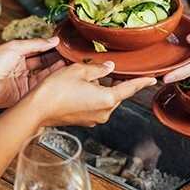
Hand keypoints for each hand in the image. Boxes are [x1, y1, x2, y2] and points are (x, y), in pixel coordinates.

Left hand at [0, 38, 63, 108]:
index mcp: (17, 55)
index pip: (38, 50)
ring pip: (44, 74)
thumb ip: (36, 44)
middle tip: (70, 55)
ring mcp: (24, 81)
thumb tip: (54, 40)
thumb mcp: (15, 46)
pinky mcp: (26, 93)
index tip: (63, 45)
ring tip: (68, 62)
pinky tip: (59, 73)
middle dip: (56, 58)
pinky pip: (41, 86)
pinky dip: (50, 79)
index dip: (50, 48)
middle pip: (43, 63)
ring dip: (55, 68)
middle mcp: (22, 68)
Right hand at [34, 61, 156, 126]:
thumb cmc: (56, 89)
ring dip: (100, 88)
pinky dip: (92, 96)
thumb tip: (110, 68)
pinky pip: (95, 106)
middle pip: (117, 94)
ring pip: (105, 99)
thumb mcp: (79, 70)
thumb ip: (99, 69)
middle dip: (113, 82)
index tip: (153, 79)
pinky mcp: (85, 122)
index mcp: (108, 99)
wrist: (36, 110)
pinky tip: (78, 88)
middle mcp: (105, 112)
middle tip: (104, 69)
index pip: (130, 88)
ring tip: (84, 78)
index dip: (142, 82)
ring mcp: (94, 119)